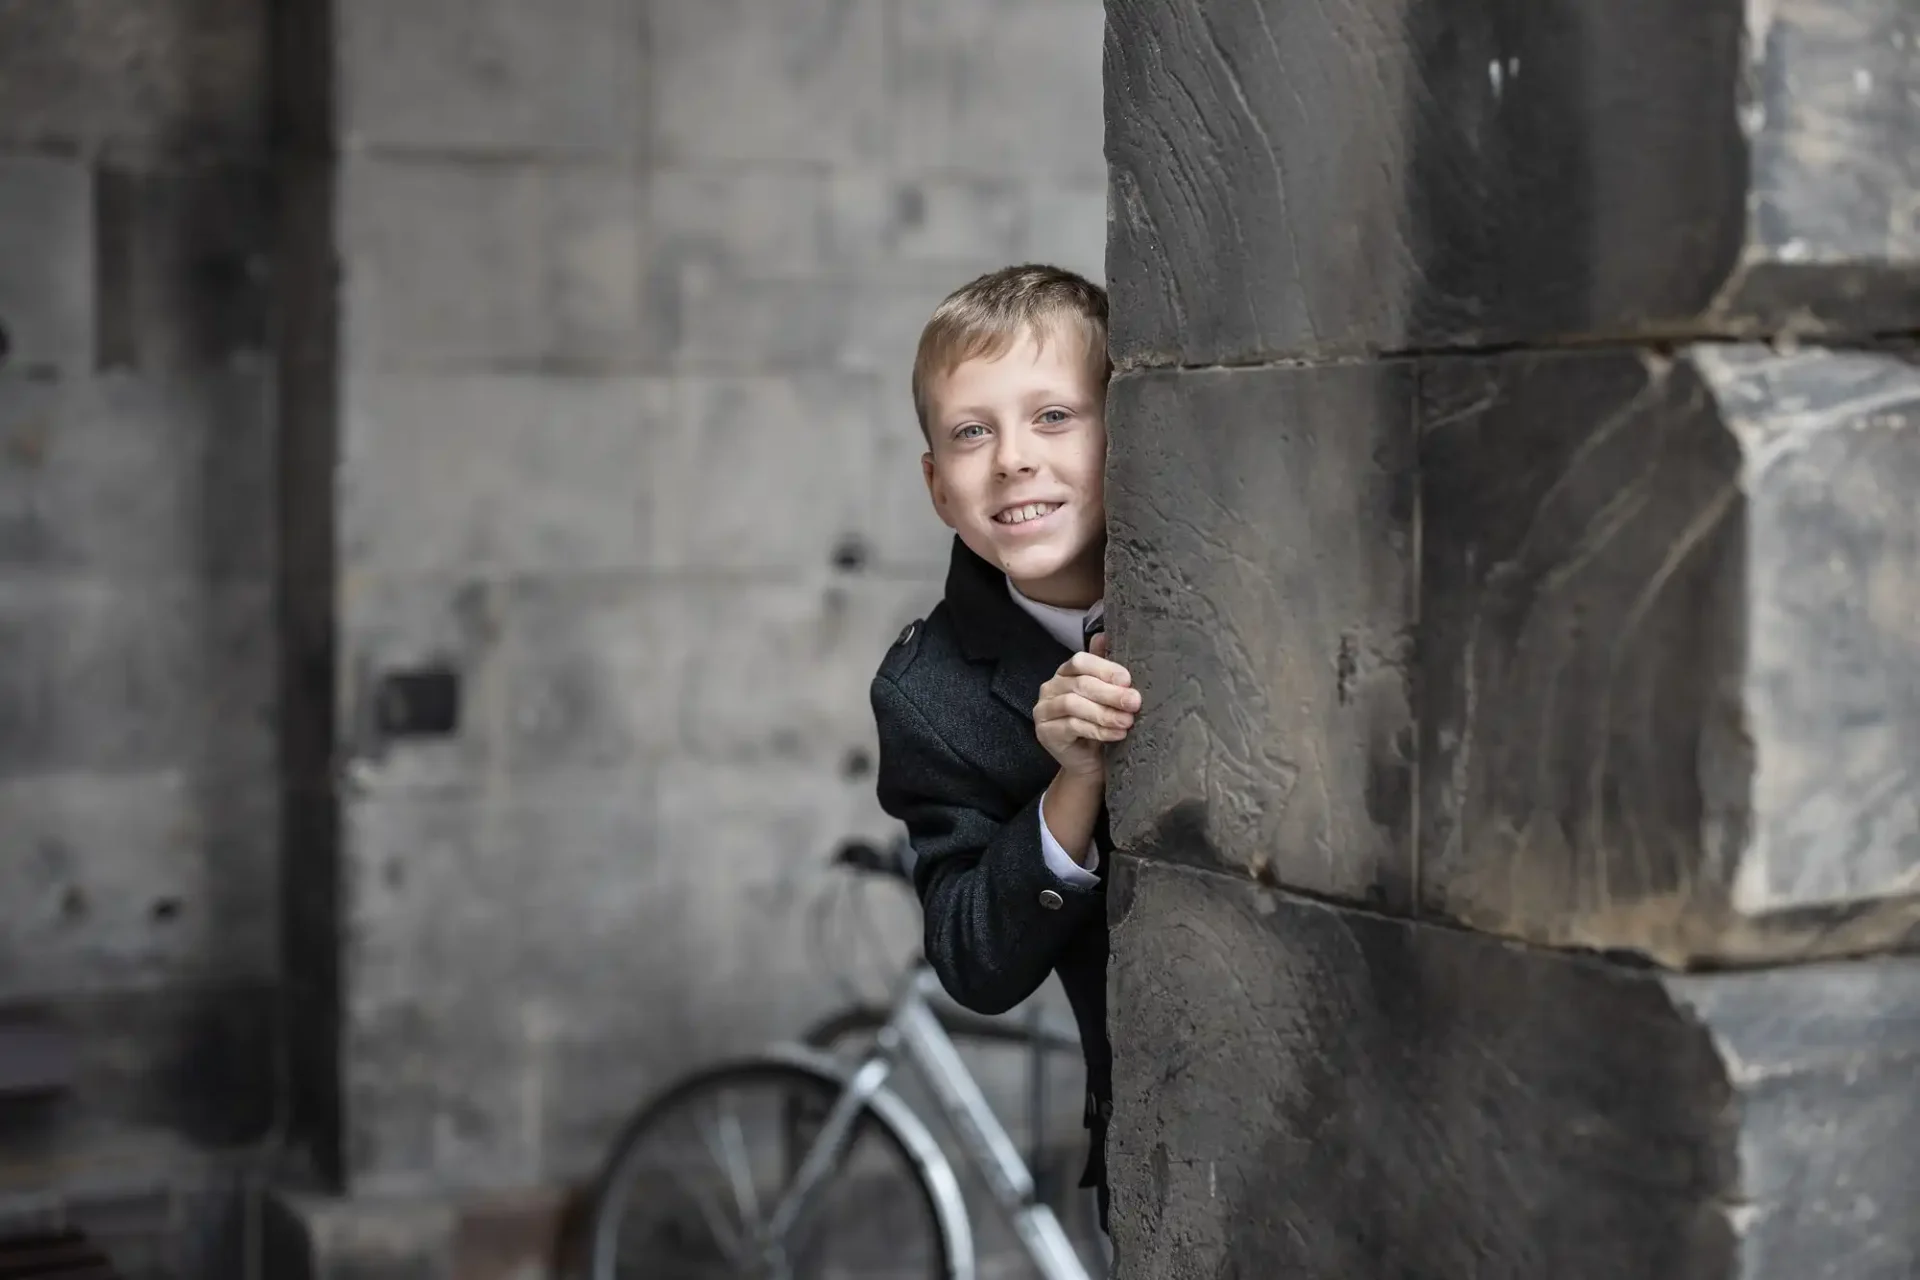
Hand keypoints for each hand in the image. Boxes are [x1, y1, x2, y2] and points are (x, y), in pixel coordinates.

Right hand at [1033, 633, 1139, 779]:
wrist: (1089, 762)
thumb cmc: (1100, 724)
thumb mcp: (1107, 695)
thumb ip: (1105, 669)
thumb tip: (1106, 635)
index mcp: (1065, 673)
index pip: (1080, 661)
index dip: (1104, 669)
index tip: (1128, 681)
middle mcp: (1050, 687)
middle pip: (1081, 684)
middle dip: (1111, 693)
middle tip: (1135, 703)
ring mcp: (1044, 710)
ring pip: (1075, 705)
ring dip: (1105, 713)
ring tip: (1127, 722)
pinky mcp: (1045, 732)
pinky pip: (1072, 726)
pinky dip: (1098, 730)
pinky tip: (1116, 734)